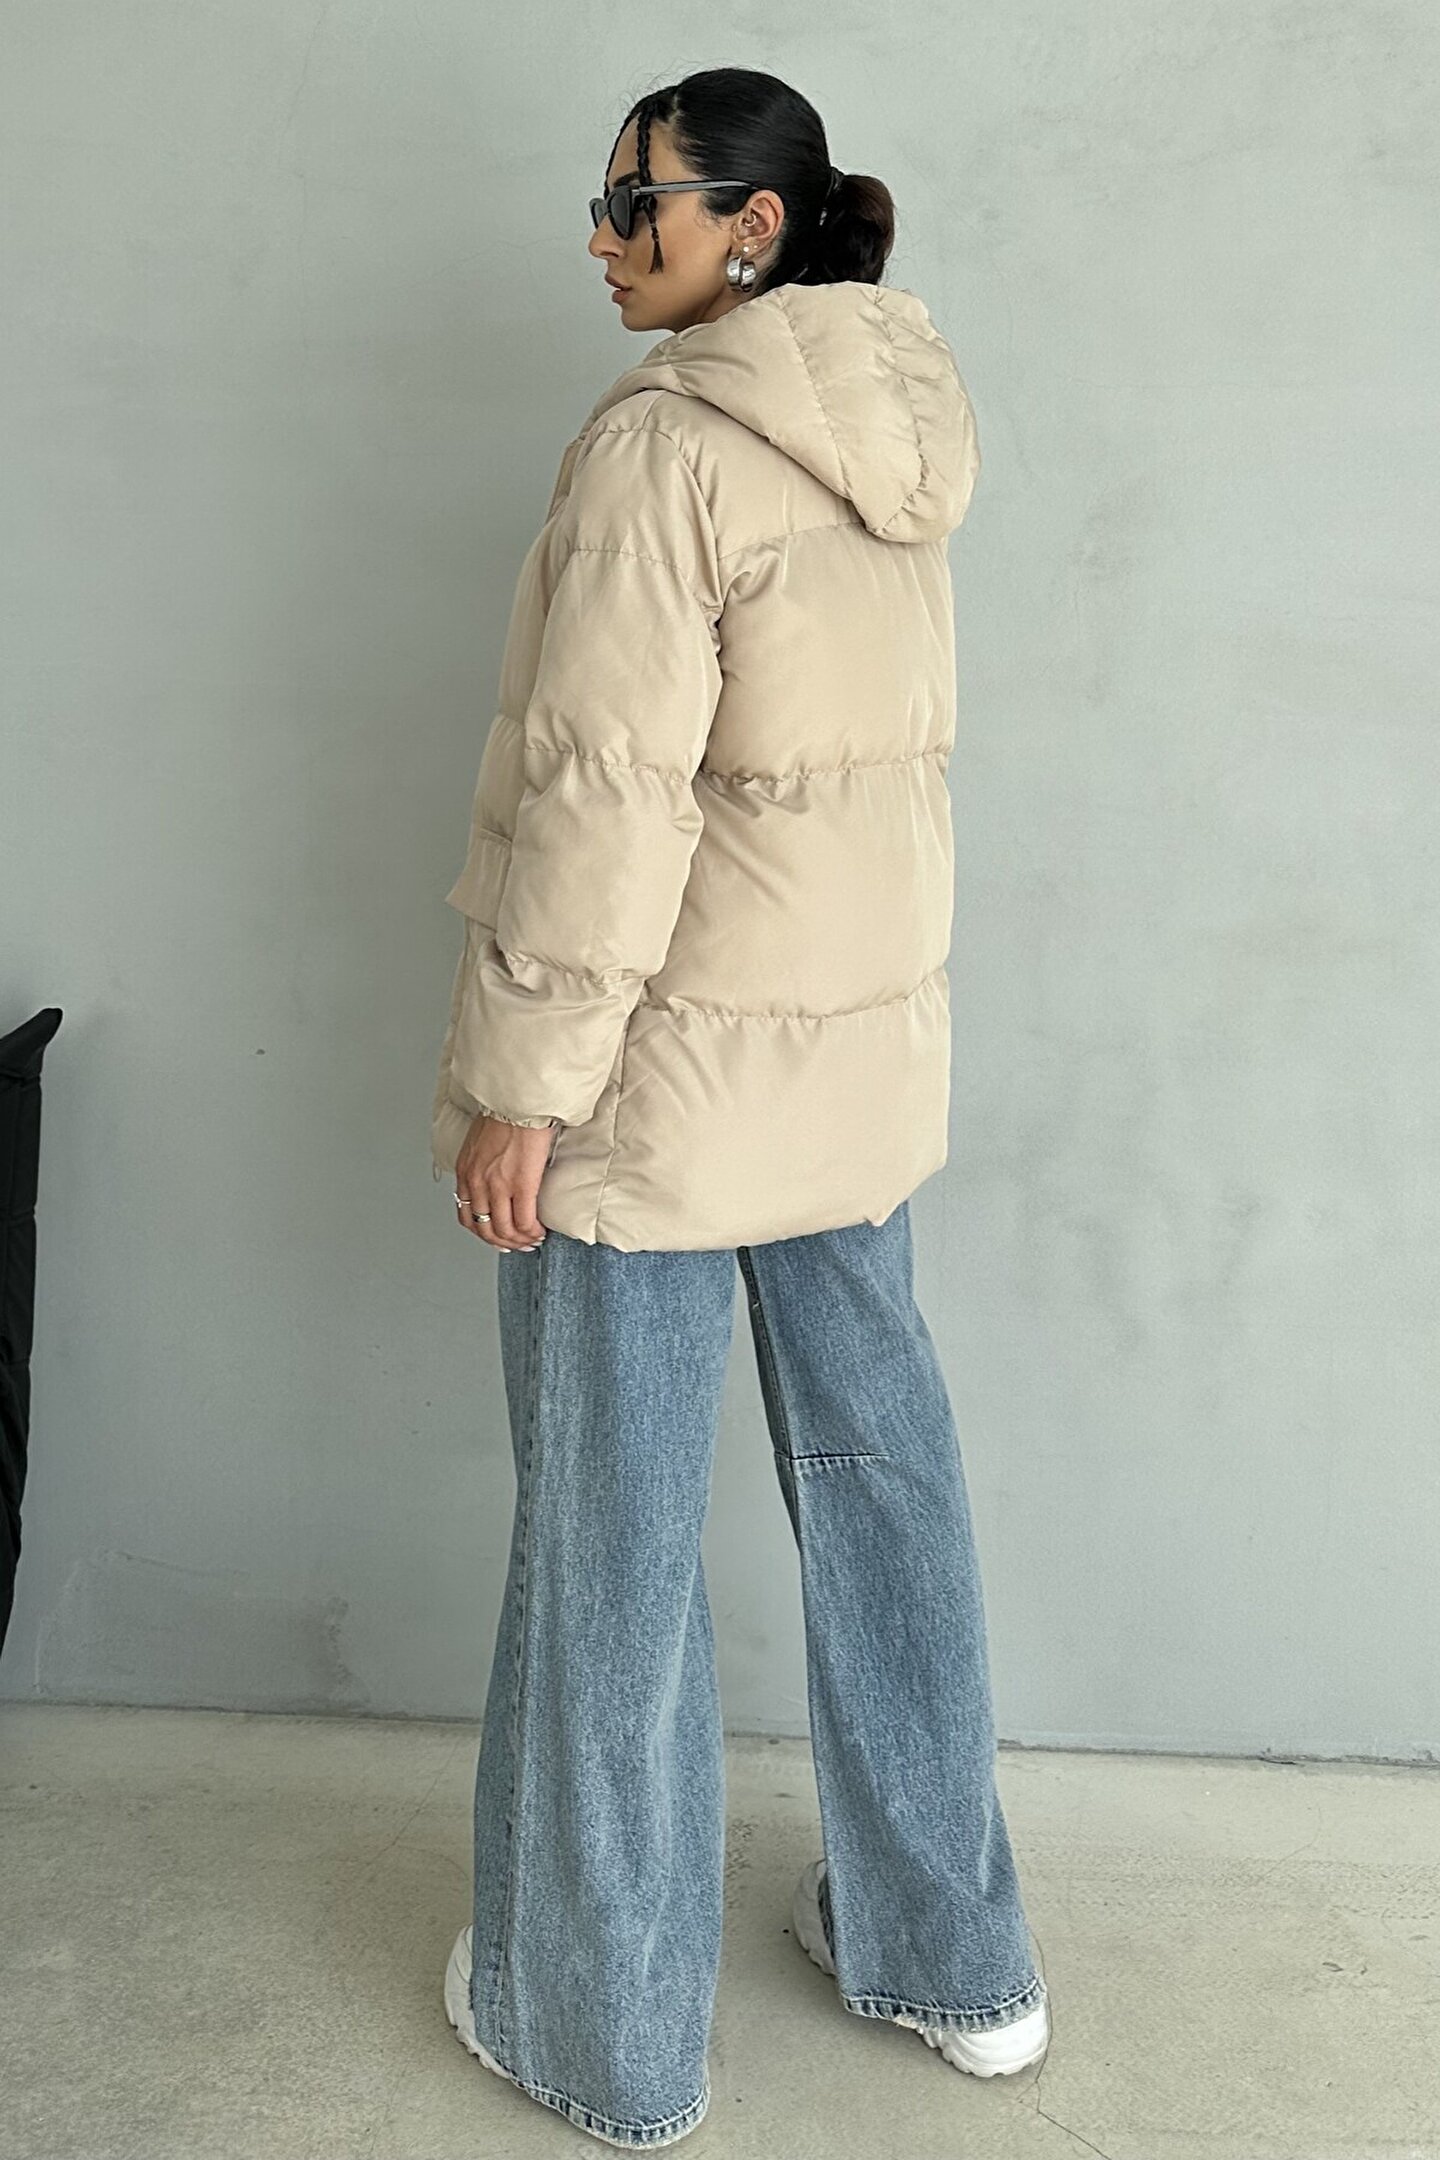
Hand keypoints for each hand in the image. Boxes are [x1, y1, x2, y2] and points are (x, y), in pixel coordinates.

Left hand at [454, 1114, 554, 1251]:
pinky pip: (525, 1221)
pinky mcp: (521, 1184)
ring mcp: (498, 1186)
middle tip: (517, 1244)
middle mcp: (477, 1182)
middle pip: (484, 1229)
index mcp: (466, 1172)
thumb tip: (497, 1176)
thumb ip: (482, 1163)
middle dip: (502, 1242)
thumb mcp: (481, 1141)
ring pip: (504, 1230)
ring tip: (532, 1240)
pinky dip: (532, 1232)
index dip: (483, 1232)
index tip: (498, 1236)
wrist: (520, 1100)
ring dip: (519, 1241)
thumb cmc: (506, 1113)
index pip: (466, 1215)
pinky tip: (541, 1231)